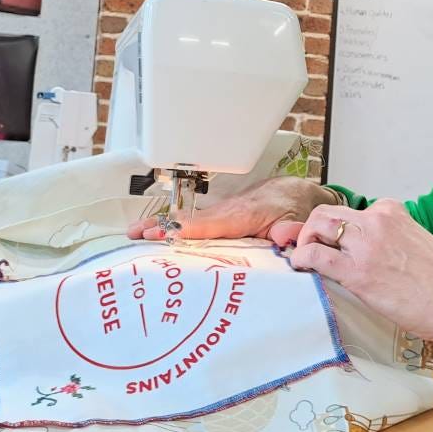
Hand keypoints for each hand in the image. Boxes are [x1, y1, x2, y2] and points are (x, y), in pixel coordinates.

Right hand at [127, 176, 338, 244]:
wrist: (294, 192)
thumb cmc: (293, 208)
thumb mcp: (298, 221)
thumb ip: (292, 232)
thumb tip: (284, 239)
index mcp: (247, 213)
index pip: (216, 224)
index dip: (193, 230)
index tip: (172, 235)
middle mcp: (229, 210)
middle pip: (192, 221)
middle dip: (164, 226)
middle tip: (138, 233)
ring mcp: (221, 211)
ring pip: (188, 220)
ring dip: (161, 225)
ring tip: (134, 233)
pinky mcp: (218, 215)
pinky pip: (193, 222)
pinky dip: (170, 226)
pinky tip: (151, 233)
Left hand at [286, 200, 432, 344]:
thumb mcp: (415, 245)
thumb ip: (389, 241)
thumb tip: (368, 254)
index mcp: (392, 212)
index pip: (351, 212)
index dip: (335, 229)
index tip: (328, 242)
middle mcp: (377, 220)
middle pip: (327, 213)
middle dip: (312, 230)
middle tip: (309, 248)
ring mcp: (366, 243)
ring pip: (317, 226)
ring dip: (304, 241)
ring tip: (305, 259)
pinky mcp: (357, 271)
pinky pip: (314, 255)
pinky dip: (301, 258)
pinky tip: (301, 268)